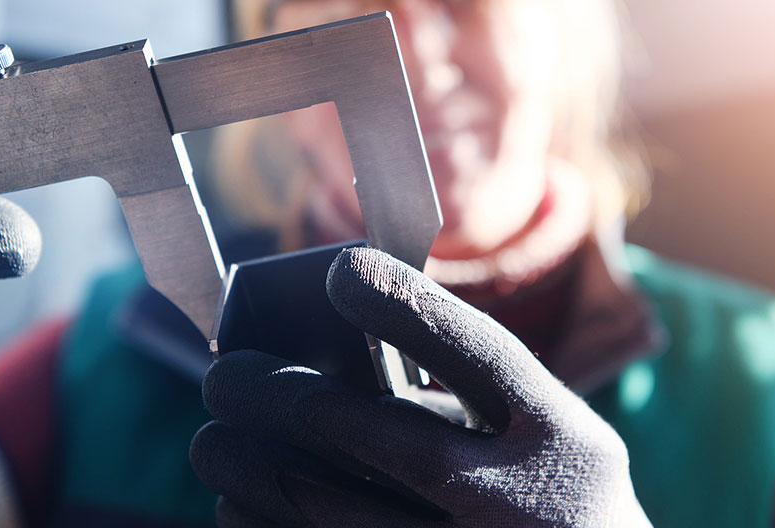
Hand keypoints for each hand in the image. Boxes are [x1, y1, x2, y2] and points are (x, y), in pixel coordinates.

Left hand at [191, 247, 651, 526]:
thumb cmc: (558, 515)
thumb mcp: (552, 449)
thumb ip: (471, 408)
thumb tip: (335, 363)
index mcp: (562, 444)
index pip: (479, 353)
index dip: (406, 306)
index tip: (338, 272)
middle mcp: (525, 506)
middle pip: (378, 435)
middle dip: (279, 396)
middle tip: (220, 375)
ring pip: (330, 510)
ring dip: (253, 470)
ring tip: (212, 442)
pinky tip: (239, 510)